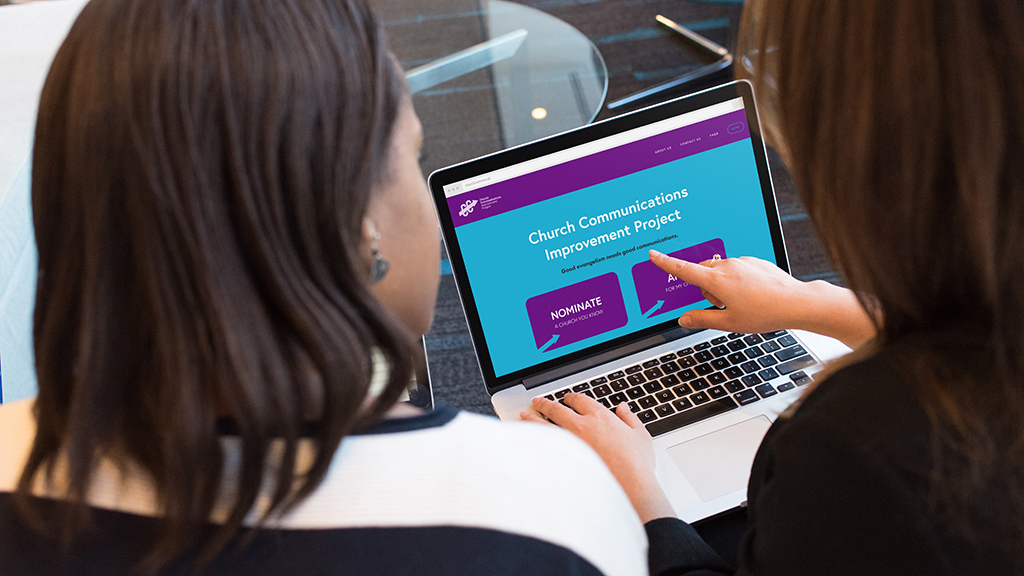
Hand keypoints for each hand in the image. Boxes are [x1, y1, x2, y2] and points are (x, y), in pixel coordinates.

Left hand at [521, 393, 675, 522]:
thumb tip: (623, 408)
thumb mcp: (640, 436)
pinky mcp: (564, 460)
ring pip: (545, 425)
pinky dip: (535, 441)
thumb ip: (630, 418)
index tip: (567, 398)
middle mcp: (582, 426)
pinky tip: (529, 441)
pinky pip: (545, 446)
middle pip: (557, 409)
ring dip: (533, 418)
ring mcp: (570, 443)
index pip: (580, 400)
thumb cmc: (636, 464)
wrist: (629, 487)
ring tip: (525, 415)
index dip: (572, 397)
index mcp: (600, 417)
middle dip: (545, 403)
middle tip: (538, 401)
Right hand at [649, 250, 874, 348]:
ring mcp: (742, 262)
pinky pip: (737, 269)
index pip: (683, 270)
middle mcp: (727, 266)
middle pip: (703, 273)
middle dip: (706, 288)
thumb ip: (702, 319)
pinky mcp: (755, 261)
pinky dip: (738, 281)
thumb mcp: (729, 323)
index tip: (653, 255)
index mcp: (716, 281)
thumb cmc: (764, 313)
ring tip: (743, 303)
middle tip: (723, 307)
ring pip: (720, 271)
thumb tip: (684, 319)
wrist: (796, 302)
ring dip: (723, 285)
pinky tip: (754, 295)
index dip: (666, 262)